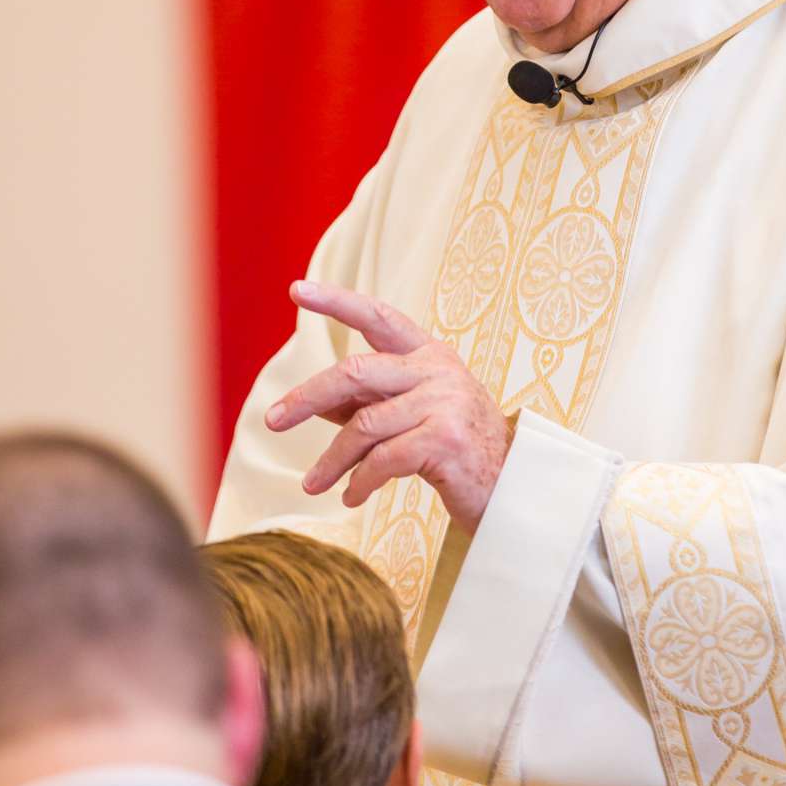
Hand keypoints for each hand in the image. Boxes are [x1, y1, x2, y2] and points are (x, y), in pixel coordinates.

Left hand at [264, 282, 511, 530]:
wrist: (512, 486)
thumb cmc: (455, 448)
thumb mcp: (413, 415)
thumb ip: (369, 403)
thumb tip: (312, 403)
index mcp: (429, 355)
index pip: (379, 317)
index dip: (337, 301)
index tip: (298, 289)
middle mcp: (438, 371)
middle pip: (355, 372)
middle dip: (307, 397)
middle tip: (272, 420)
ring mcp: (444, 403)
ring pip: (363, 425)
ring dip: (332, 460)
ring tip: (313, 484)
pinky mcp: (445, 440)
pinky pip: (383, 459)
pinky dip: (359, 481)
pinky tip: (351, 496)